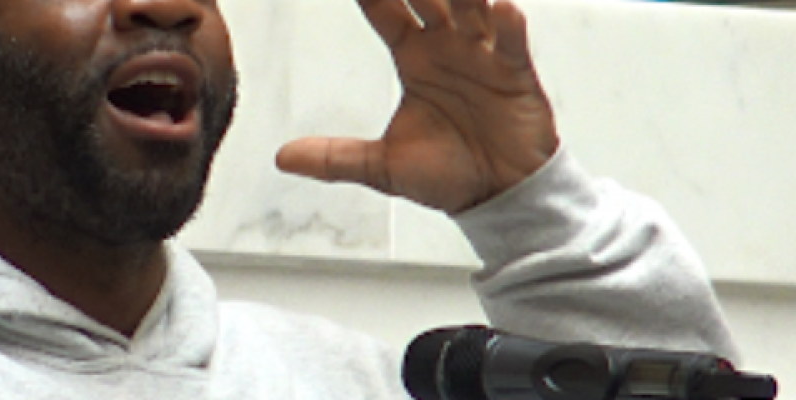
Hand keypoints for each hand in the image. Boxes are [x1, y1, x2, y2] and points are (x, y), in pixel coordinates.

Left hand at [275, 0, 557, 213]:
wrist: (495, 198)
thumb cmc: (444, 175)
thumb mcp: (381, 167)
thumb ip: (333, 157)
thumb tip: (281, 158)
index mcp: (413, 57)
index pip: (385, 10)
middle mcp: (446, 46)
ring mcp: (482, 56)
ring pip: (471, 8)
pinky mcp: (516, 75)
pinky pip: (511, 44)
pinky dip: (508, 26)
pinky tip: (502, 9)